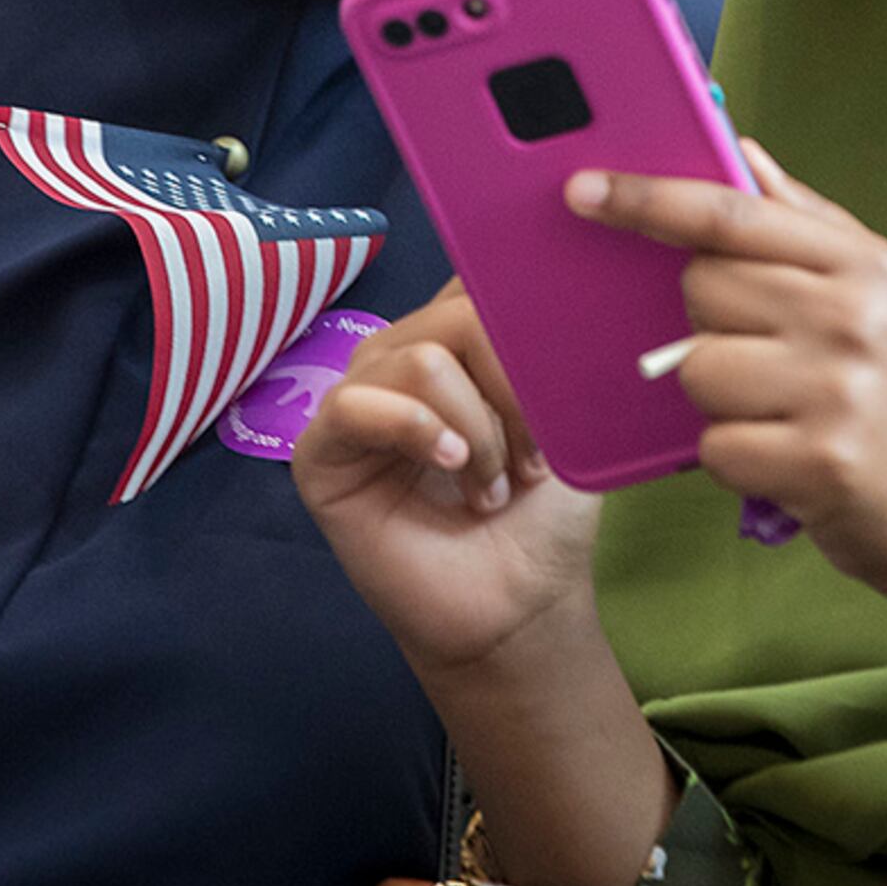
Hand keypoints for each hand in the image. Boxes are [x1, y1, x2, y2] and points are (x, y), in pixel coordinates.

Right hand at [293, 284, 602, 675]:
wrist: (519, 605)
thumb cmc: (542, 515)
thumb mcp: (566, 417)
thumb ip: (550, 348)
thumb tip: (560, 287)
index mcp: (455, 341)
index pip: (477, 280)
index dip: (525, 317)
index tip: (566, 378)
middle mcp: (400, 357)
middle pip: (459, 316)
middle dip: (513, 387)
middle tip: (532, 457)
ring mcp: (357, 400)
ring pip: (423, 360)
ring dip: (478, 429)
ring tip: (491, 487)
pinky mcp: (319, 452)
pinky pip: (357, 404)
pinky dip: (418, 431)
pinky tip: (452, 467)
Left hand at [572, 142, 886, 602]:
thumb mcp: (884, 296)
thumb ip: (807, 222)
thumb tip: (743, 151)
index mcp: (865, 266)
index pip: (732, 214)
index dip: (649, 198)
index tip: (585, 190)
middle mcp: (852, 317)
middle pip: (703, 289)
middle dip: (716, 325)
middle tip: (777, 361)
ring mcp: (836, 390)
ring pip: (697, 370)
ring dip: (725, 403)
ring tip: (789, 418)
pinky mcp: (818, 463)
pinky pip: (714, 445)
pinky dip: (739, 462)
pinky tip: (792, 464)